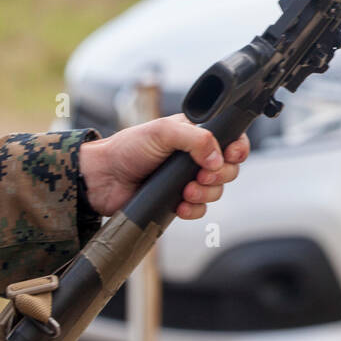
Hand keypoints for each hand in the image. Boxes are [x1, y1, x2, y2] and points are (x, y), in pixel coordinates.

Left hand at [77, 114, 250, 219]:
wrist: (103, 178)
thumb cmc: (127, 148)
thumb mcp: (164, 131)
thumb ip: (197, 139)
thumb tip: (218, 159)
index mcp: (196, 135)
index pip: (232, 140)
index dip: (237, 149)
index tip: (230, 155)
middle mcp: (196, 157)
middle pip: (229, 168)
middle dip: (220, 175)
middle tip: (201, 174)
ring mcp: (188, 180)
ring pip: (217, 191)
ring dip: (205, 193)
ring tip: (186, 190)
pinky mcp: (179, 201)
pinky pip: (201, 209)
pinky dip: (194, 209)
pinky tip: (180, 205)